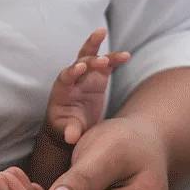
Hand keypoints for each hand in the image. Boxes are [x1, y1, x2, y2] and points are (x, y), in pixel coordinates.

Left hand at [28, 28, 131, 189]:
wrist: (71, 126)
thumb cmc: (65, 129)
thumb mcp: (66, 132)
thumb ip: (69, 132)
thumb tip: (71, 137)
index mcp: (62, 91)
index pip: (65, 77)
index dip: (72, 71)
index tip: (80, 68)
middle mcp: (73, 79)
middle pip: (79, 61)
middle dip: (89, 58)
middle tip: (101, 59)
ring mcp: (86, 76)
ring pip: (93, 57)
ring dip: (104, 52)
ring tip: (120, 53)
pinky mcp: (97, 78)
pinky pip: (106, 65)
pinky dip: (115, 60)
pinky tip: (127, 56)